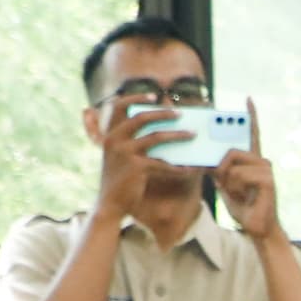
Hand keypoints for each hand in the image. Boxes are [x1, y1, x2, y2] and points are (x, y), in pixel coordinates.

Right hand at [92, 97, 190, 215]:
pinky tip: (189, 168)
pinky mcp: (136, 167)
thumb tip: (161, 132)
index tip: (154, 96)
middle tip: (180, 113)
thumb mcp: (119, 158)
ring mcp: (125, 153)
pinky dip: (178, 166)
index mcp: (109, 135)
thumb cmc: (119, 182)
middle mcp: (114, 140)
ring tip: (192, 134)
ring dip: (177, 134)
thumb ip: (131, 143)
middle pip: (142, 117)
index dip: (136, 97)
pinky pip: (162, 163)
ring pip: (156, 137)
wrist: (109, 205)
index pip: (119, 107)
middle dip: (163, 113)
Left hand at [213, 107, 279, 237]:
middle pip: (232, 150)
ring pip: (233, 163)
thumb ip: (219, 169)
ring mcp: (266, 168)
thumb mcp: (225, 185)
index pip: (252, 134)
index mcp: (252, 160)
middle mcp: (262, 160)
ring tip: (238, 192)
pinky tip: (245, 195)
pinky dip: (235, 186)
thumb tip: (207, 158)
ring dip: (228, 180)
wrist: (257, 228)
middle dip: (222, 167)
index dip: (250, 116)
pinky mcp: (267, 178)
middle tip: (224, 182)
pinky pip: (239, 174)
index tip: (248, 99)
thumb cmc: (243, 206)